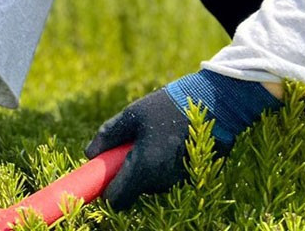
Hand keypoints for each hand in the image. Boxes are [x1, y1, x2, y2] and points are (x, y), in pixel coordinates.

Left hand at [86, 70, 282, 209]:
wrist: (214, 104)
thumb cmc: (168, 106)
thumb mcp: (131, 115)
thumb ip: (108, 135)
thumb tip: (89, 154)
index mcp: (143, 168)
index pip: (116, 200)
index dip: (106, 190)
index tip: (105, 173)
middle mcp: (162, 182)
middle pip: (134, 190)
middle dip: (127, 173)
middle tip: (131, 144)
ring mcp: (179, 181)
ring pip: (151, 184)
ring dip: (146, 167)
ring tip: (155, 137)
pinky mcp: (192, 176)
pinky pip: (168, 177)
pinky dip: (163, 164)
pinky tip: (170, 141)